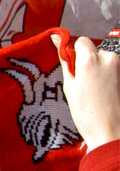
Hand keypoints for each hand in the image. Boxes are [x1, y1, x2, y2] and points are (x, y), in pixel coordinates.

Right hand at [52, 33, 119, 149]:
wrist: (110, 132)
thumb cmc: (86, 112)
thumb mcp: (70, 85)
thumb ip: (65, 59)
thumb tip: (56, 38)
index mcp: (90, 59)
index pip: (81, 41)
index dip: (75, 52)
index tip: (73, 67)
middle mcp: (109, 58)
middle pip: (95, 50)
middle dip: (89, 61)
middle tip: (84, 83)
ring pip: (105, 60)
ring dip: (100, 69)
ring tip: (96, 90)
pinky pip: (114, 69)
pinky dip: (109, 77)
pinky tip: (106, 92)